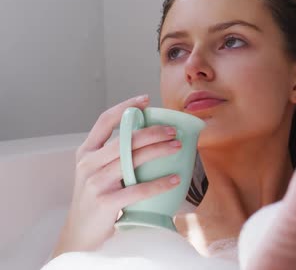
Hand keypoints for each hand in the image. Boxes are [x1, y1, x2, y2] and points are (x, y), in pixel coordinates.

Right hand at [52, 95, 182, 256]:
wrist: (80, 234)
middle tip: (173, 130)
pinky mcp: (105, 202)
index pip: (104, 121)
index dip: (125, 107)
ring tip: (178, 146)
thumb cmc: (96, 199)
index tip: (146, 99)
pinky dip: (159, 183)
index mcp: (86, 152)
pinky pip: (138, 189)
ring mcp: (95, 183)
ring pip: (132, 159)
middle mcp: (88, 164)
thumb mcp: (96, 172)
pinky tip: (175, 179)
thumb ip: (114, 155)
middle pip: (124, 139)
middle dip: (152, 131)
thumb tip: (151, 137)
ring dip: (159, 150)